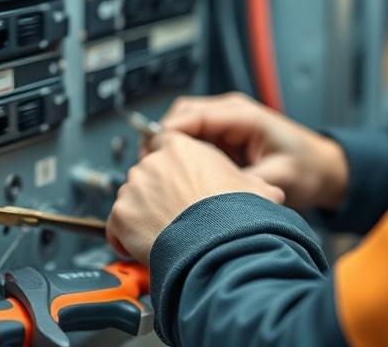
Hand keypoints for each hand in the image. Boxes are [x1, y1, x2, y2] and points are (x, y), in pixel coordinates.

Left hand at [107, 131, 285, 263]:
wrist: (214, 244)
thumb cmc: (233, 214)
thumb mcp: (256, 189)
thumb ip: (255, 185)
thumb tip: (270, 193)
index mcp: (181, 148)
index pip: (165, 142)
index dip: (171, 163)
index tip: (176, 179)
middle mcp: (152, 163)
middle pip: (147, 173)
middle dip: (156, 191)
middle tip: (174, 212)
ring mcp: (132, 189)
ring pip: (132, 199)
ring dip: (143, 214)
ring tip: (165, 233)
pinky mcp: (120, 216)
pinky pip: (117, 227)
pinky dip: (127, 238)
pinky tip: (148, 246)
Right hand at [156, 92, 348, 212]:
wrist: (323, 169)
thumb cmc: (307, 169)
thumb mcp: (279, 179)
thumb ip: (244, 183)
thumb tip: (210, 194)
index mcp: (243, 115)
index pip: (193, 114)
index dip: (168, 134)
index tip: (151, 157)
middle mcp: (231, 113)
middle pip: (181, 116)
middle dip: (163, 140)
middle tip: (151, 170)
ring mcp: (226, 124)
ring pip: (183, 127)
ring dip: (171, 148)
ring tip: (162, 176)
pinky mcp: (224, 138)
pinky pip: (193, 140)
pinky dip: (182, 155)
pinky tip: (178, 178)